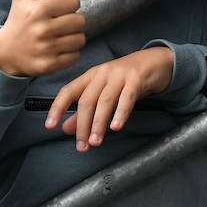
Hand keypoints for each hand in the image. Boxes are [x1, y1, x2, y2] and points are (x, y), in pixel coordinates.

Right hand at [0, 0, 85, 77]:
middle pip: (80, 21)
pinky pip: (75, 56)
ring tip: (59, 38)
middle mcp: (41, 30)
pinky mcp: (48, 65)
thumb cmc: (18, 20)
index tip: (56, 10)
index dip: (68, 5)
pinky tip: (57, 51)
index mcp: (38, 10)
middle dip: (73, 23)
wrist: (4, 54)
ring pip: (80, 40)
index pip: (73, 2)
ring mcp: (44, 49)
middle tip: (60, 26)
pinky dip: (69, 55)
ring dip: (73, 39)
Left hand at [44, 47, 173, 150]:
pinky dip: (120, 113)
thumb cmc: (126, 79)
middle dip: (82, 126)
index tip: (50, 125)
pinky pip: (127, 97)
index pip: (68, 92)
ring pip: (104, 101)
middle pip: (86, 101)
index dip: (57, 108)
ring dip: (98, 124)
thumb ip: (84, 111)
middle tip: (81, 146)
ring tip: (95, 141)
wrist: (157, 60)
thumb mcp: (103, 92)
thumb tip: (66, 129)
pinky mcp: (137, 79)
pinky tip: (116, 126)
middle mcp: (102, 74)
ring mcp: (119, 75)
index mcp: (90, 77)